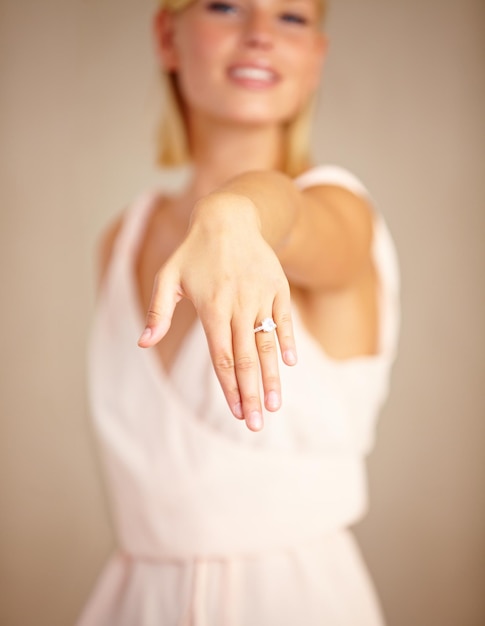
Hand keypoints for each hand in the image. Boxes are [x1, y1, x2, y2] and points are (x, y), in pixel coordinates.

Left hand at [138, 192, 296, 430]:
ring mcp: (261, 297)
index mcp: (212, 309)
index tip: (234, 413)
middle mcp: (238, 306)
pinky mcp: (277, 288)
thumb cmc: (194, 251)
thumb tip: (143, 344)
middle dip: (250, 395)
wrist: (230, 217)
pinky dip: (286, 342)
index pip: (222, 359)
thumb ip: (157, 312)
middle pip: (245, 360)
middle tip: (255, 424)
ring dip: (271, 378)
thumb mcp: (168, 277)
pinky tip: (290, 365)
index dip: (229, 389)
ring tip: (274, 405)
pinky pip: (283, 321)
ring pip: (266, 345)